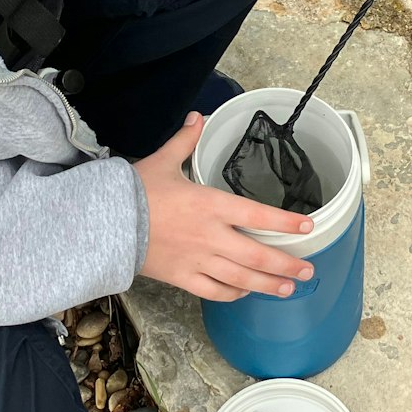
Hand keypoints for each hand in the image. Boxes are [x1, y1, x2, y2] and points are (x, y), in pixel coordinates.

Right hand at [133, 114, 316, 301]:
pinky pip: (214, 291)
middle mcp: (211, 236)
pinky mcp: (182, 278)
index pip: (258, 216)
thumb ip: (186, 141)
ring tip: (288, 289)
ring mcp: (198, 260)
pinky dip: (233, 294)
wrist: (104, 223)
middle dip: (286, 265)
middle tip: (307, 271)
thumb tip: (199, 117)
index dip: (285, 224)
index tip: (307, 228)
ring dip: (268, 285)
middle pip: (257, 256)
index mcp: (211, 204)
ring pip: (241, 278)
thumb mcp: (163, 161)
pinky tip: (245, 293)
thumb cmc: (135, 191)